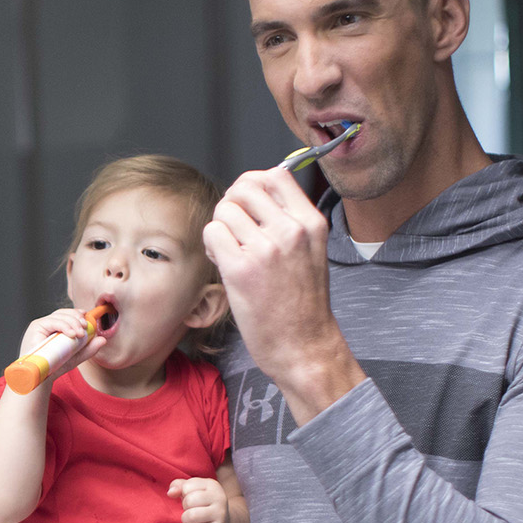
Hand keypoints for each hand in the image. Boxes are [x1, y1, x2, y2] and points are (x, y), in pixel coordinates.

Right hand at [20, 308, 109, 384]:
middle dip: (77, 318)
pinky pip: (51, 322)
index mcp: (54, 328)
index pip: (67, 315)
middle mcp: (47, 324)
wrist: (40, 379)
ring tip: (80, 334)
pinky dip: (63, 326)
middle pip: (64, 313)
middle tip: (86, 328)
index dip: (77, 314)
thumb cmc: (54, 367)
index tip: (87, 319)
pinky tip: (72, 334)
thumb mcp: (75, 357)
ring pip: (59, 316)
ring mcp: (40, 325)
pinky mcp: (35, 328)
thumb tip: (103, 339)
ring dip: (73, 322)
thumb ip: (88, 349)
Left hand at [169, 477, 230, 522]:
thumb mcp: (190, 490)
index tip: (192, 498)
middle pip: (189, 501)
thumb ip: (178, 486)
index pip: (186, 487)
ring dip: (186, 519)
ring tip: (192, 519)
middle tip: (192, 510)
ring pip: (191, 516)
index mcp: (212, 484)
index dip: (183, 494)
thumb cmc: (201, 504)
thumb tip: (170, 493)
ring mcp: (220, 514)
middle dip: (185, 507)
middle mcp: (219, 497)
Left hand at [201, 169, 362, 421]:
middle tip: (233, 229)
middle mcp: (291, 230)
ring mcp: (266, 248)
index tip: (247, 205)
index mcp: (311, 223)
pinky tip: (223, 263)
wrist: (304, 347)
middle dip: (231, 204)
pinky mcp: (241, 269)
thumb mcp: (310, 251)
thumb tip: (252, 193)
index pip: (276, 175)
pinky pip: (212, 232)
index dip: (253, 184)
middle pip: (245, 187)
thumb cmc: (302, 304)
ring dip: (220, 227)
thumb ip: (287, 221)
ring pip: (225, 209)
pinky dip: (211, 245)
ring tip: (229, 251)